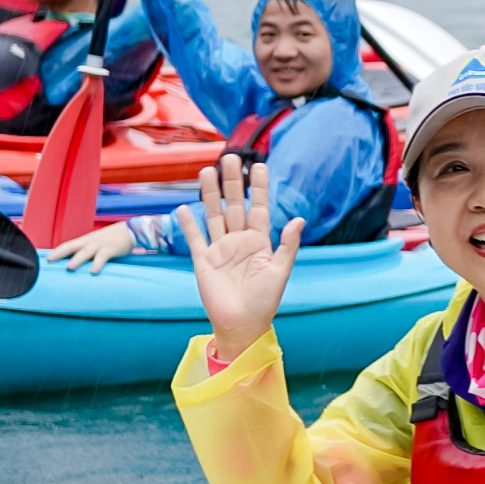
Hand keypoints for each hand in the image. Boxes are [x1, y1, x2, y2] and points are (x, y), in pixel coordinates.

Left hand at [42, 220, 137, 272]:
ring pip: (85, 252)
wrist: (131, 230)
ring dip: (77, 260)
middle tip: (49, 260)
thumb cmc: (113, 239)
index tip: (46, 258)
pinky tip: (94, 272)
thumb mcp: (98, 243)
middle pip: (71, 246)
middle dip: (59, 253)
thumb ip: (88, 251)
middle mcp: (89, 242)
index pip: (67, 245)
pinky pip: (102, 257)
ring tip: (69, 268)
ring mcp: (99, 245)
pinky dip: (97, 264)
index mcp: (85, 241)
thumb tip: (78, 263)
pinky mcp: (110, 249)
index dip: (56, 251)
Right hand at [175, 155, 303, 356]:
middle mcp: (239, 241)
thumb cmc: (266, 301)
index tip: (258, 165)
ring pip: (214, 215)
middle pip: (234, 206)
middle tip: (229, 158)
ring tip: (206, 171)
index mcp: (260, 242)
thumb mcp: (281, 271)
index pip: (260, 208)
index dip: (259, 188)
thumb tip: (299, 220)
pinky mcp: (203, 261)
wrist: (243, 325)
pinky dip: (189, 224)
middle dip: (232, 183)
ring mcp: (220, 249)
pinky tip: (185, 206)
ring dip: (210, 194)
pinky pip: (195, 238)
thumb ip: (287, 245)